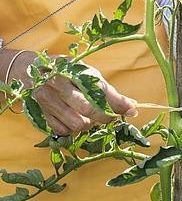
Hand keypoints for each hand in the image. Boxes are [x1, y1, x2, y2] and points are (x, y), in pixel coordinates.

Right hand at [10, 51, 137, 135]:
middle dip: (104, 117)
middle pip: (89, 110)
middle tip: (108, 117)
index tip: (130, 111)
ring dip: (87, 125)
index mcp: (74, 70)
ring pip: (77, 124)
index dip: (117, 104)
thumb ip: (109, 92)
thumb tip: (132, 108)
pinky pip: (62, 131)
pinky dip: (71, 129)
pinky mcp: (38, 113)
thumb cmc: (66, 73)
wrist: (29, 70)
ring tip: (87, 117)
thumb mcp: (87, 75)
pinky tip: (71, 118)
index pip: (100, 90)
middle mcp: (58, 84)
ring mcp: (46, 99)